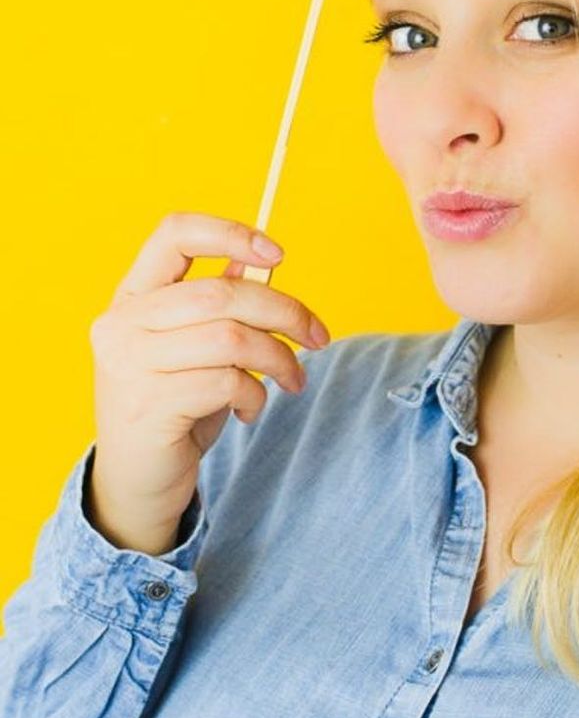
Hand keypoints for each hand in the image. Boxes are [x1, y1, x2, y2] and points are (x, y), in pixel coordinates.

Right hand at [86, 210, 329, 551]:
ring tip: (291, 380)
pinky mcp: (150, 405)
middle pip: (221, 292)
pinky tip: (249, 409)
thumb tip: (263, 269)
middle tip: (318, 336)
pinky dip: (255, 394)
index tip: (277, 255)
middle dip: (284, 311)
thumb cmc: (173, 406)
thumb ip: (217, 308)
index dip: (230, 234)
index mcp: (131, 296)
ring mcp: (131, 364)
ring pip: (232, 338)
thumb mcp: (193, 349)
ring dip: (278, 358)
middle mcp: (121, 324)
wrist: (136, 483)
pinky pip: (227, 382)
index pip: (174, 234)